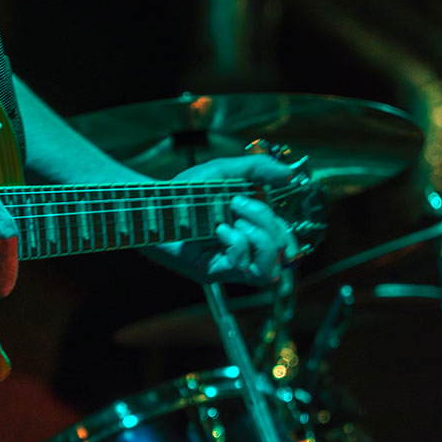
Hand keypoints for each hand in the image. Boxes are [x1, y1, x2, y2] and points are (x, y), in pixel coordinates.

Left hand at [153, 155, 299, 284]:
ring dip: (259, 240)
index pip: (286, 246)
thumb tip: (290, 174)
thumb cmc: (185, 190)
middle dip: (269, 226)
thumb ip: (258, 169)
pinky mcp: (210, 272)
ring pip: (267, 272)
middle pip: (282, 257)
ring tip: (234, 222)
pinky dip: (236, 244)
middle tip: (239, 205)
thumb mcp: (224, 172)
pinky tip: (219, 230)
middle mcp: (242, 252)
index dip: (284, 230)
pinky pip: (240, 267)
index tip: (256, 200)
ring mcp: (226, 265)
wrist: (151, 201)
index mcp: (250, 233)